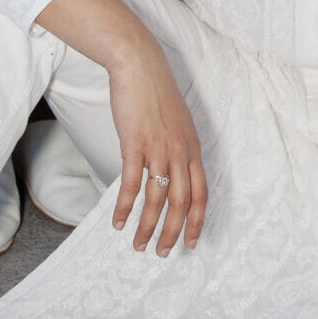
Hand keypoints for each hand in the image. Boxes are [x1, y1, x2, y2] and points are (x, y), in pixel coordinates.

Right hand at [105, 41, 206, 256]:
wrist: (139, 65)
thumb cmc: (155, 92)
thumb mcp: (176, 122)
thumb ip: (176, 147)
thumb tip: (171, 167)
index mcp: (192, 148)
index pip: (200, 193)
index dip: (196, 221)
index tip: (190, 242)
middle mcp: (180, 152)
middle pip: (181, 202)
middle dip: (172, 232)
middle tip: (163, 253)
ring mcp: (159, 148)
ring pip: (157, 199)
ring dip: (147, 226)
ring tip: (138, 245)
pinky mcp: (136, 144)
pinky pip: (132, 184)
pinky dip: (125, 207)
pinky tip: (117, 221)